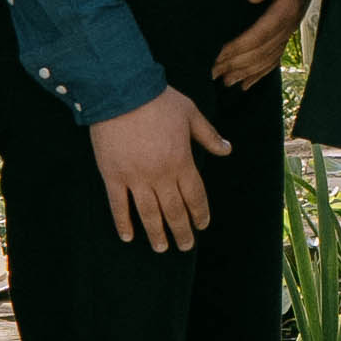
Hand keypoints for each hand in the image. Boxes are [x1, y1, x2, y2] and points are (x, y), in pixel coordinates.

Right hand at [91, 85, 233, 249]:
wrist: (122, 91)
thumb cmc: (159, 100)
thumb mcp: (191, 113)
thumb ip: (209, 136)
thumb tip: (228, 150)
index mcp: (182, 162)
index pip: (195, 196)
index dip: (200, 214)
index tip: (202, 225)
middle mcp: (161, 175)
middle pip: (174, 211)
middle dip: (182, 231)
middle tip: (185, 246)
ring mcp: (135, 178)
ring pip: (149, 214)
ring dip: (156, 234)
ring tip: (161, 248)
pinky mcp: (113, 176)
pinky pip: (118, 205)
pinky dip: (123, 223)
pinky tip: (128, 237)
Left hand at [213, 0, 321, 88]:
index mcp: (286, 10)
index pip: (259, 35)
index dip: (238, 48)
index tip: (218, 56)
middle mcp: (289, 25)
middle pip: (262, 52)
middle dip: (237, 65)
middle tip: (213, 73)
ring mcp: (289, 30)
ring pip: (267, 58)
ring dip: (247, 72)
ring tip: (226, 82)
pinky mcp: (286, 31)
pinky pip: (274, 57)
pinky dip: (260, 72)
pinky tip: (247, 83)